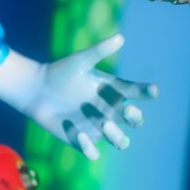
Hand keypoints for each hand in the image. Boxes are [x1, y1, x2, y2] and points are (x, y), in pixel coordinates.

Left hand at [0, 35, 157, 160]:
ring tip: (106, 123)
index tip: (152, 91)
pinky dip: (89, 147)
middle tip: (128, 110)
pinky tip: (79, 134)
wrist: (36, 89)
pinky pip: (92, 152)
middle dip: (135, 117)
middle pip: (135, 120)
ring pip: (120, 141)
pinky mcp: (81, 140)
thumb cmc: (60, 72)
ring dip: (117, 136)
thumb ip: (99, 51)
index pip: (138, 93)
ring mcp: (97, 127)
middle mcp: (110, 111)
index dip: (147, 93)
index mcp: (114, 91)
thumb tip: (120, 38)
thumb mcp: (80, 61)